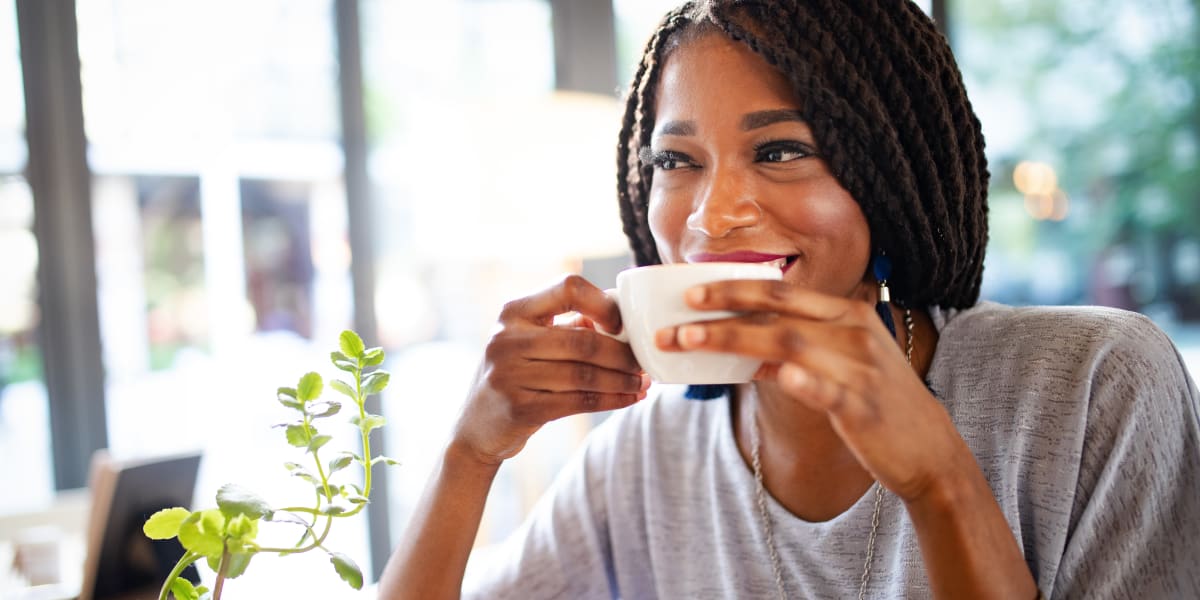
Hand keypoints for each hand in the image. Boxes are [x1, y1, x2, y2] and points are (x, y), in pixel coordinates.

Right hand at [453, 275, 648, 465]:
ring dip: (621, 380)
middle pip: (582, 340)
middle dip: (622, 353)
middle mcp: (507, 339)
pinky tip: (629, 398)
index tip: (621, 323)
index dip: (602, 303)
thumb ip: (569, 325)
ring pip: (584, 375)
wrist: (475, 428)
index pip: (568, 288)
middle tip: (644, 362)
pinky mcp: (520, 408)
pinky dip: (611, 400)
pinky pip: (578, 402)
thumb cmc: (515, 376)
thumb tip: (622, 314)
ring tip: (642, 382)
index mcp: (513, 312)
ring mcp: (509, 375)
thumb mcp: (530, 342)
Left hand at [655, 279, 967, 501]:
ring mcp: (859, 369)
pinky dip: (801, 379)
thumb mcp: (842, 362)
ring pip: (789, 344)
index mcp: (847, 314)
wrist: (929, 450)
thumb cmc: (877, 403)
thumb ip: (797, 348)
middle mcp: (854, 333)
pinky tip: (776, 375)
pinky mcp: (863, 406)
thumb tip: (742, 346)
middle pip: (778, 313)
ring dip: (734, 339)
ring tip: (691, 341)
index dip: (736, 287)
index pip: (783, 292)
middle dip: (723, 309)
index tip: (692, 290)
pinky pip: (827, 389)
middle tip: (678, 313)